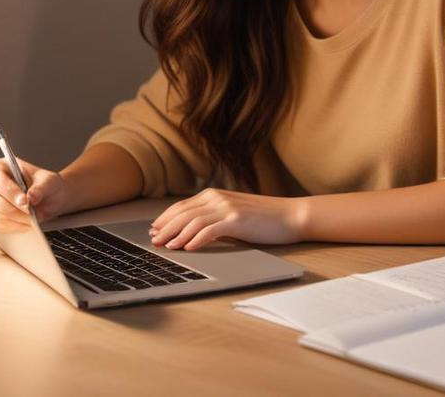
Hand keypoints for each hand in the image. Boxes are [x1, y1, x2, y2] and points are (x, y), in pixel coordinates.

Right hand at [0, 157, 66, 232]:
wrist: (48, 199)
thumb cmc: (46, 185)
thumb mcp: (49, 181)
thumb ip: (41, 187)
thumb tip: (31, 197)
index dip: (11, 192)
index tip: (27, 202)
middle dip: (17, 211)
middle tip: (34, 215)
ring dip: (17, 221)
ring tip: (33, 220)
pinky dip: (12, 228)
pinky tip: (25, 224)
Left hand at [148, 188, 304, 250]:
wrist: (290, 216)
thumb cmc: (262, 219)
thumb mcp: (233, 214)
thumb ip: (212, 218)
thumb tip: (188, 232)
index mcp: (214, 195)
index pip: (181, 206)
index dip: (165, 219)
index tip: (154, 230)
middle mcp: (217, 198)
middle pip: (183, 213)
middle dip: (165, 228)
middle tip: (154, 241)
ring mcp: (227, 208)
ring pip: (193, 221)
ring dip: (177, 235)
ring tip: (167, 247)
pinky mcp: (237, 220)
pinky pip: (210, 230)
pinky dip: (196, 239)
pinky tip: (188, 249)